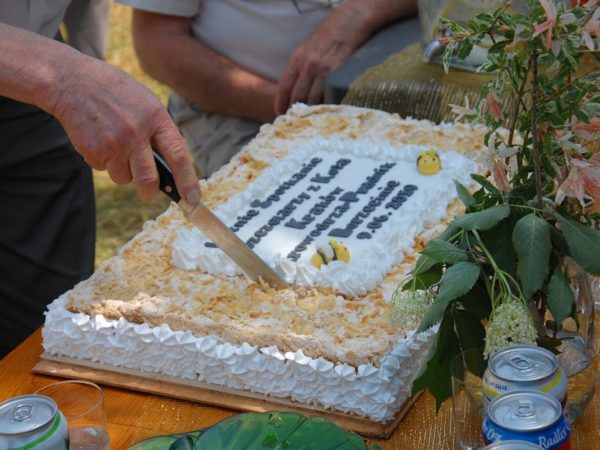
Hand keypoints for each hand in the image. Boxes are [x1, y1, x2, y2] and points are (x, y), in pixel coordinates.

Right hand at [50, 55, 198, 203]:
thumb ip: (159, 130)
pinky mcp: (94, 150)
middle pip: (149, 179)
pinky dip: (102, 161)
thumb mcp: (145, 102)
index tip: (193, 199)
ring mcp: (114, 143)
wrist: (71, 80)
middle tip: (148, 194)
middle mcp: (137, 132)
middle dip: (150, 192)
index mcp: (156, 117)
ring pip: (124, 177)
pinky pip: (103, 169)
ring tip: (114, 145)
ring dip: (121, 170)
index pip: (178, 155)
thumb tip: (173, 164)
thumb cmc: (114, 92)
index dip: (187, 180)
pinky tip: (98, 139)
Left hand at [275, 0, 417, 115]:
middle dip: (292, 111)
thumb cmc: (330, 36)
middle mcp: (306, 65)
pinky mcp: (335, 73)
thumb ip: (301, 67)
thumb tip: (296, 87)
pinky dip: (322, 105)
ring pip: (309, 98)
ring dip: (307, 112)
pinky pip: (325, 94)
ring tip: (307, 122)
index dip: (279, 103)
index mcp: (297, 59)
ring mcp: (320, 69)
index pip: (283, 87)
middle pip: (294, 96)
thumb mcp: (309, 49)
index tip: (279, 114)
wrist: (350, 22)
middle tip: (292, 124)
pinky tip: (321, 113)